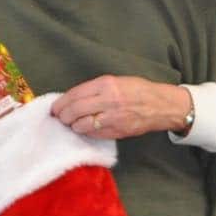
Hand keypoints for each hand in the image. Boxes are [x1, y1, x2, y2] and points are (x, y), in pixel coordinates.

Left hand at [51, 75, 192, 138]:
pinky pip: (93, 134)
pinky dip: (85, 132)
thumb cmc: (138, 90)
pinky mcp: (116, 131)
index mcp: (107, 84)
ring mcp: (112, 118)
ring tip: (72, 123)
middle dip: (62, 115)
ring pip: (81, 125)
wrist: (160, 105)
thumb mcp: (117, 81)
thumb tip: (73, 98)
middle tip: (59, 117)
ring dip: (73, 125)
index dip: (61, 102)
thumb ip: (96, 88)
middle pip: (74, 110)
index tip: (55, 107)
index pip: (75, 94)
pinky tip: (85, 128)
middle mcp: (108, 100)